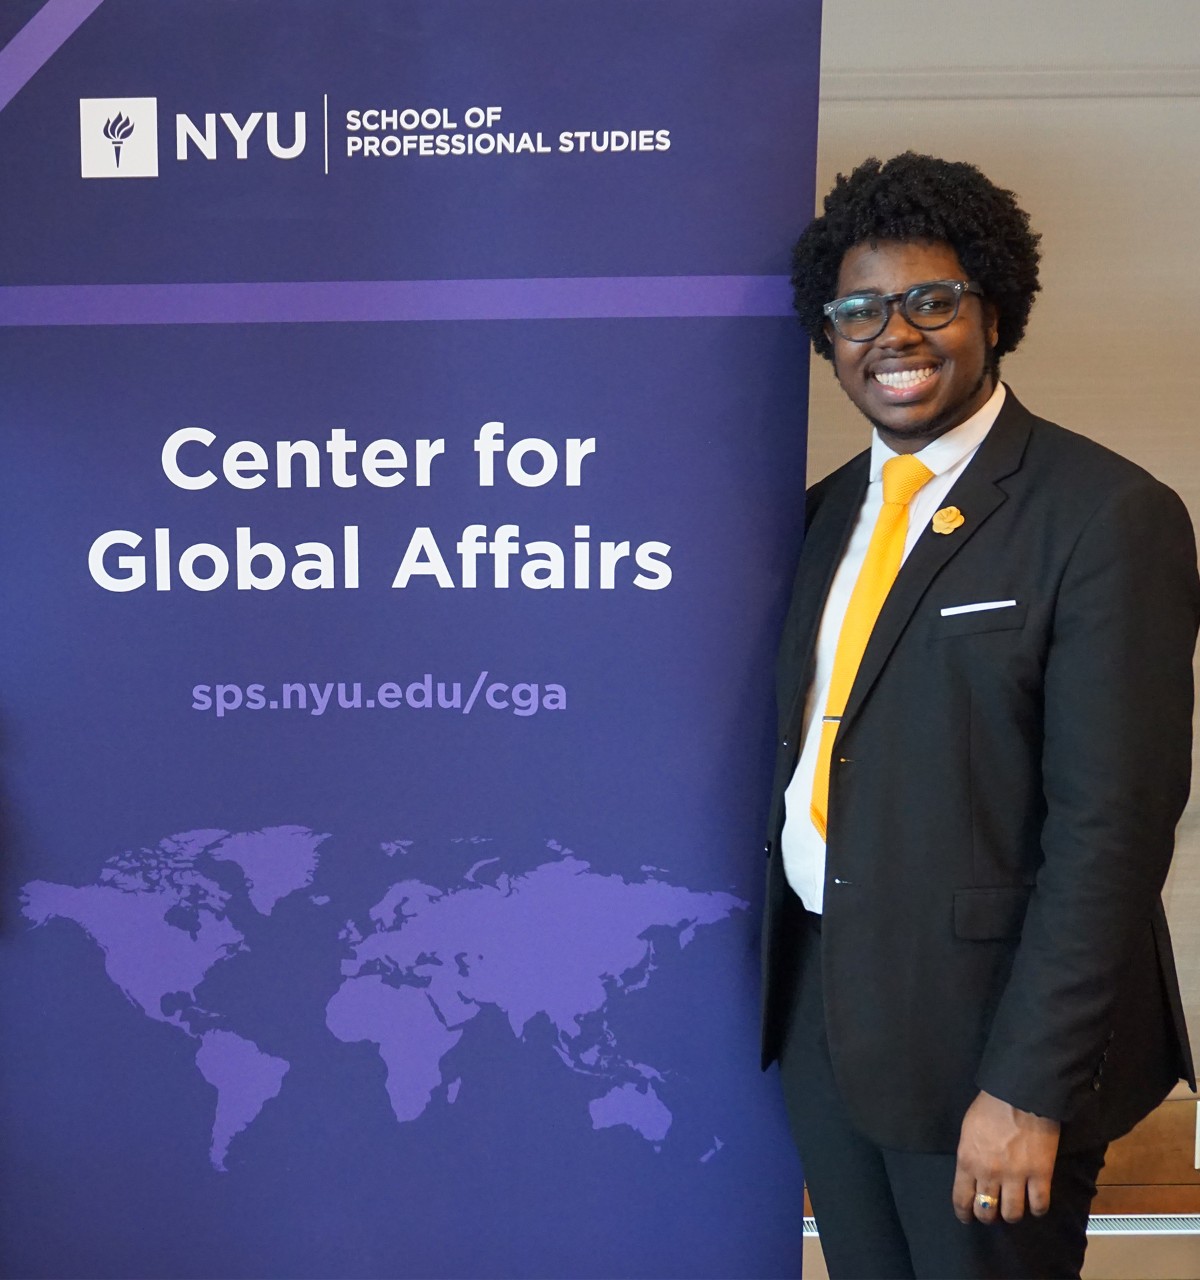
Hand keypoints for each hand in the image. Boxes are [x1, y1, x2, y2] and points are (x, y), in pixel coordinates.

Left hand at [952, 1090, 1060, 1224]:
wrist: (1020, 1093)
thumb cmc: (990, 1106)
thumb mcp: (968, 1130)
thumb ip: (969, 1155)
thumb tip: (972, 1173)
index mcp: (968, 1161)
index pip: (962, 1200)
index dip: (964, 1214)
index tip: (967, 1217)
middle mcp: (990, 1174)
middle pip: (986, 1212)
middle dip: (987, 1216)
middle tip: (992, 1211)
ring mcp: (1016, 1177)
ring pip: (1012, 1214)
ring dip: (1011, 1214)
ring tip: (1013, 1207)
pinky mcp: (1041, 1175)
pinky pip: (1039, 1205)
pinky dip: (1037, 1209)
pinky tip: (1035, 1203)